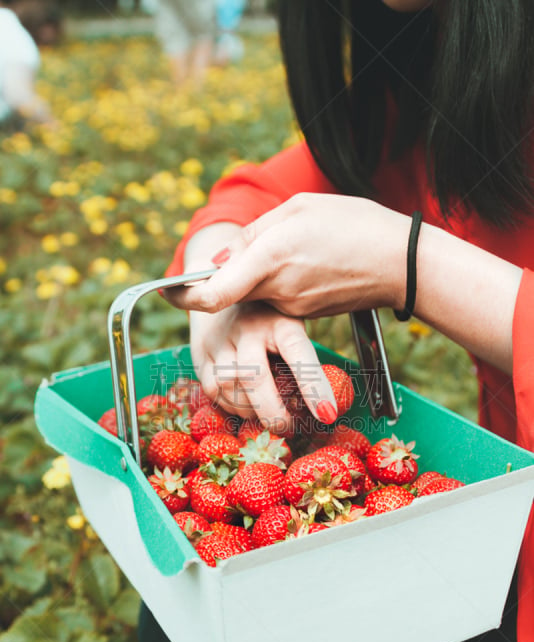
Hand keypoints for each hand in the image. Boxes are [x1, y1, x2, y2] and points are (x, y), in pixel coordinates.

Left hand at [164, 194, 409, 316]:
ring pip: (255, 292)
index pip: (211, 292)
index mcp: (270, 258)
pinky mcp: (307, 315)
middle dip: (226, 274)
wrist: (402, 263)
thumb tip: (220, 261)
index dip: (183, 296)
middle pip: (230, 290)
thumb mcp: (299, 209)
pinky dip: (280, 283)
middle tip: (247, 248)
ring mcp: (292, 307)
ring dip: (258, 274)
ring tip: (296, 247)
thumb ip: (253, 234)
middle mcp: (277, 289)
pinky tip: (310, 263)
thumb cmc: (354, 225)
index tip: (169, 289)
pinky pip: (278, 299)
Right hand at [189, 301, 336, 430]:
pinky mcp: (200, 352)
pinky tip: (244, 407)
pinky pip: (212, 389)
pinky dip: (230, 405)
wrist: (223, 292)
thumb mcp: (291, 328)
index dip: (313, 386)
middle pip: (254, 375)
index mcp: (280, 321)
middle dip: (272, 411)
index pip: (298, 352)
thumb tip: (321, 407)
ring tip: (265, 414)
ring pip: (229, 384)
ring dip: (249, 410)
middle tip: (287, 427)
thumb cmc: (269, 320)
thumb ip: (301, 361)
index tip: (326, 414)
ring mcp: (220, 339)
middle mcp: (247, 327)